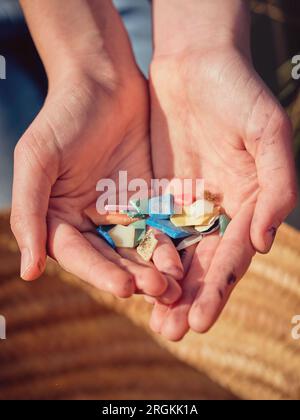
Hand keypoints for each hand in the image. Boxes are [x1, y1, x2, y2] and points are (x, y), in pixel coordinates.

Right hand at [11, 70, 182, 303]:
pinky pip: (160, 226)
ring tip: (176, 284)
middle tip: (160, 291)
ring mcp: (121, 214)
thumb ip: (29, 212)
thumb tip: (27, 271)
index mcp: (60, 219)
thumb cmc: (63, 116)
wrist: (104, 83)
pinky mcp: (148, 201)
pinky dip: (170, 243)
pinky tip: (186, 257)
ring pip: (138, 249)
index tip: (123, 287)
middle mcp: (89, 223)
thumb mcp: (37, 160)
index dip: (99, 274)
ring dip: (156, 268)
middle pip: (112, 259)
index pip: (78, 256)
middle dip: (134, 276)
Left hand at [149, 46, 296, 339]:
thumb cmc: (238, 93)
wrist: (196, 66)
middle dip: (190, 300)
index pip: (233, 256)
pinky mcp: (160, 194)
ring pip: (177, 255)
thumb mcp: (267, 133)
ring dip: (166, 289)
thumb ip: (277, 185)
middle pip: (204, 265)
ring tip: (154, 321)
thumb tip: (263, 242)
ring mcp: (188, 206)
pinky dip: (144, 256)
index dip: (219, 289)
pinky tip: (132, 280)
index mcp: (250, 204)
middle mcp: (220, 212)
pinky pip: (151, 229)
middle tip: (172, 331)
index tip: (201, 319)